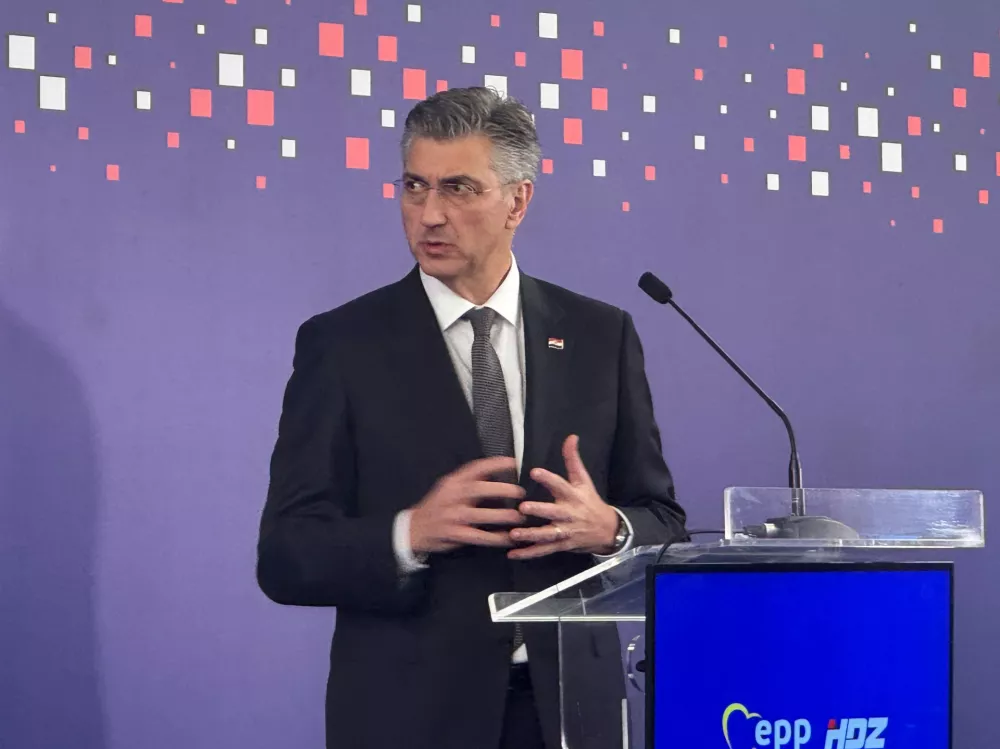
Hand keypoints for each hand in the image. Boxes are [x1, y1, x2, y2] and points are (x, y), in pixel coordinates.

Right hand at [409, 457, 526, 554]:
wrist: (413, 528)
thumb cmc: (436, 507)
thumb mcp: (447, 488)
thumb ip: (467, 482)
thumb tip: (494, 475)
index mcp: (452, 483)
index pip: (474, 468)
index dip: (494, 464)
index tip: (512, 463)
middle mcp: (452, 497)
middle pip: (478, 489)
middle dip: (501, 490)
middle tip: (520, 492)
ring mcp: (452, 516)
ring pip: (481, 515)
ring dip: (502, 516)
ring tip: (519, 517)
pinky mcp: (454, 534)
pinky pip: (479, 537)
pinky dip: (495, 538)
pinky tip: (507, 538)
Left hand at [507, 435, 619, 559]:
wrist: (606, 530)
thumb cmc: (590, 502)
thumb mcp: (584, 480)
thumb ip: (573, 459)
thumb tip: (571, 436)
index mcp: (573, 496)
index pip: (561, 485)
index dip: (548, 478)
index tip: (534, 472)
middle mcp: (569, 514)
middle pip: (553, 512)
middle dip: (539, 510)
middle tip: (523, 507)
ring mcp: (565, 531)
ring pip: (547, 535)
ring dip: (530, 535)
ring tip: (514, 534)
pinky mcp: (561, 545)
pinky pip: (543, 550)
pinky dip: (528, 553)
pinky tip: (512, 554)